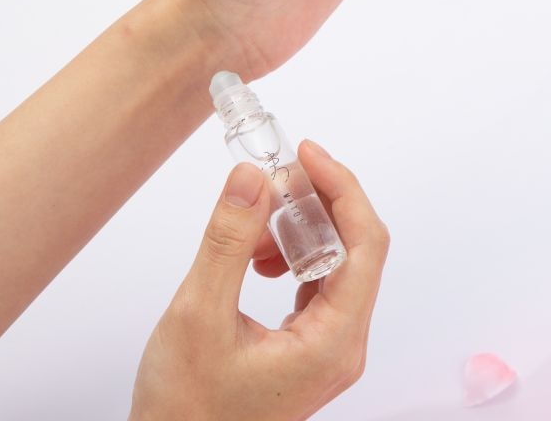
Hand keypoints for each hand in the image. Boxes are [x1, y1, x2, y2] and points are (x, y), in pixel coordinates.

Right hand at [129, 140, 389, 420]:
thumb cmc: (186, 409)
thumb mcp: (199, 314)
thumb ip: (228, 241)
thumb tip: (251, 178)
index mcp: (333, 342)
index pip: (364, 245)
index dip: (342, 188)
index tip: (308, 154)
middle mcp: (342, 344)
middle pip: (354, 249)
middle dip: (318, 203)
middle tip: (276, 176)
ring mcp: (327, 345)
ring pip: (333, 262)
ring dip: (298, 229)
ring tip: (253, 225)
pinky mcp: (308, 343)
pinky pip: (314, 281)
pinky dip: (289, 254)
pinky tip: (255, 256)